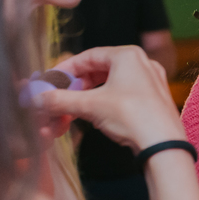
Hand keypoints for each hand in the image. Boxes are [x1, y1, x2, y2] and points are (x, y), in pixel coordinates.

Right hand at [35, 46, 184, 152]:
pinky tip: (93, 116)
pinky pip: (122, 95)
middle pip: (98, 71)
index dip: (65, 70)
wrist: (164, 144)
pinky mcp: (153, 99)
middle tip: (58, 100)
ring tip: (71, 113)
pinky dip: (103, 103)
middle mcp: (142, 63)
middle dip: (75, 88)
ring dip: (86, 98)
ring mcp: (150, 81)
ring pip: (109, 85)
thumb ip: (60, 100)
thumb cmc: (131, 116)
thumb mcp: (90, 106)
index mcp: (128, 55)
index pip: (88, 56)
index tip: (50, 82)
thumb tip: (35, 99)